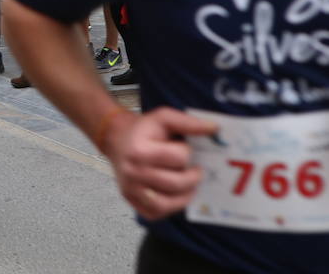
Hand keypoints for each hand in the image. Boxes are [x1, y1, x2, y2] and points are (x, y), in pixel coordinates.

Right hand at [102, 107, 217, 220]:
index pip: (178, 158)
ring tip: (189, 186)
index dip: (187, 152)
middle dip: (193, 177)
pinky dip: (170, 208)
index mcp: (140, 150)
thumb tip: (216, 129)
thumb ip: (189, 122)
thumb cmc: (143, 130)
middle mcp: (133, 172)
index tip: (183, 148)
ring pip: (165, 205)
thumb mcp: (163, 117)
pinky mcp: (130, 200)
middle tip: (196, 171)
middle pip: (176, 184)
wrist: (116, 139)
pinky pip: (155, 213)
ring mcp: (130, 188)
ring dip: (185, 197)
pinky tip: (175, 195)